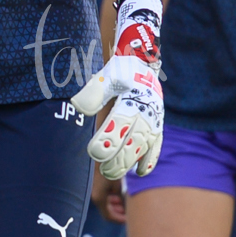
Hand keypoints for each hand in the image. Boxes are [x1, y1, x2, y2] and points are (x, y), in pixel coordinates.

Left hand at [71, 0, 164, 179]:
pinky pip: (156, 146)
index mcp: (132, 99)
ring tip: (112, 174)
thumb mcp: (105, 76)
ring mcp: (154, 121)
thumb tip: (78, 106)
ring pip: (142, 146)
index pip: (118, 124)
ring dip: (129, 162)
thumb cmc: (120, 71)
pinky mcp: (158, 126)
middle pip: (132, 141)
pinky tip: (141, 173)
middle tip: (102, 170)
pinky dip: (150, 159)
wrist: (143, 62)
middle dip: (117, 158)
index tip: (93, 152)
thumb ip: (92, 92)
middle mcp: (146, 112)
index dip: (107, 140)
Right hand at [91, 170, 126, 223]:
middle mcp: (96, 196)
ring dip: (116, 206)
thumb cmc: (112, 170)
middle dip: (118, 213)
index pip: (108, 216)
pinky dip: (113, 198)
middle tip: (128, 213)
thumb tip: (126, 207)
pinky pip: (105, 196)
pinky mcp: (97, 186)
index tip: (128, 220)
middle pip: (107, 211)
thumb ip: (121, 198)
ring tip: (125, 204)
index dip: (119, 220)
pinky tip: (120, 195)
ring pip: (106, 204)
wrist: (104, 155)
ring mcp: (96, 191)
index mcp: (99, 198)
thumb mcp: (118, 186)